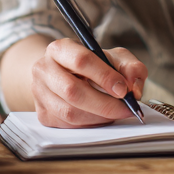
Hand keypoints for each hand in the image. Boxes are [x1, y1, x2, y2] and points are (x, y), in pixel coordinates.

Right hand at [31, 38, 147, 127]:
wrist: (66, 74)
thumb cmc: (93, 65)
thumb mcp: (115, 57)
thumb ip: (131, 67)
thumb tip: (133, 88)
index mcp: (60, 49)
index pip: (81, 60)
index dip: (104, 76)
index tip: (123, 89)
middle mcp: (44, 69)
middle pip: (73, 91)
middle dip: (104, 103)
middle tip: (126, 108)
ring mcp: (39, 93)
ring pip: (70, 112)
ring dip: (99, 117)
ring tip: (116, 112)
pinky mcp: (43, 114)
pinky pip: (68, 125)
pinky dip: (90, 124)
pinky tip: (102, 117)